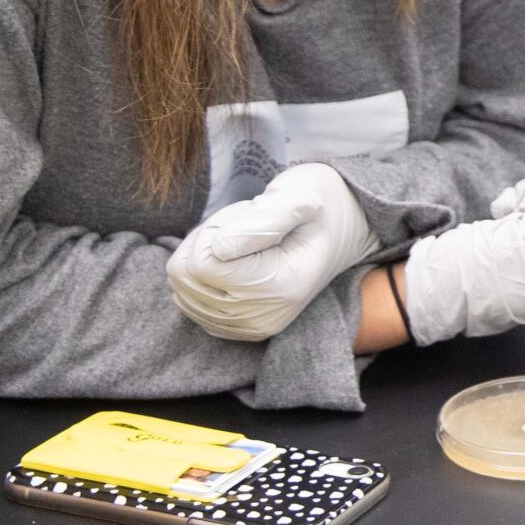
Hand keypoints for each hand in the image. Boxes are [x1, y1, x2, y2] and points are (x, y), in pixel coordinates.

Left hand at [167, 163, 379, 341]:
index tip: (248, 216)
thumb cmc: (320, 205)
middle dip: (205, 242)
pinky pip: (189, 304)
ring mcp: (251, 328)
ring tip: (241, 242)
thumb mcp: (300, 195)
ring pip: (182, 290)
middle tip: (245, 227)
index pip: (201, 264)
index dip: (213, 229)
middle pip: (186, 278)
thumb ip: (262, 219)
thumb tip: (218, 250)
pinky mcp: (238, 330)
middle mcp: (264, 317)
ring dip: (202, 258)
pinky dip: (201, 278)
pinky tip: (233, 263)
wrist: (342, 230)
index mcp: (281, 286)